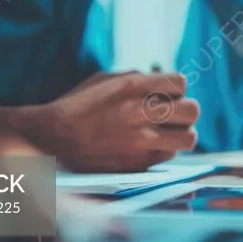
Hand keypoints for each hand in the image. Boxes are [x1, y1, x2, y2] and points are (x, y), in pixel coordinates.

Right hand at [20, 72, 199, 172]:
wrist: (50, 141)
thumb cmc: (77, 106)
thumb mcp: (104, 80)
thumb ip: (137, 77)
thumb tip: (163, 78)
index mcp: (132, 87)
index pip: (181, 83)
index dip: (176, 88)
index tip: (166, 93)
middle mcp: (140, 113)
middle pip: (192, 110)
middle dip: (186, 110)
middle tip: (174, 113)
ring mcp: (141, 141)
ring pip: (189, 138)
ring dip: (182, 133)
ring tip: (170, 132)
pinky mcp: (138, 164)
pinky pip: (170, 156)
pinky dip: (164, 150)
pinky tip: (150, 146)